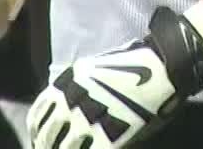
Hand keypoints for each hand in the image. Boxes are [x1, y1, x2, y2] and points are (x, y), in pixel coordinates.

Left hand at [27, 6, 202, 148]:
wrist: (166, 63)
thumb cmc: (137, 63)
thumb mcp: (100, 69)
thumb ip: (82, 87)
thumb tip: (69, 109)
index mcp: (72, 79)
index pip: (41, 111)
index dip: (36, 129)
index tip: (37, 138)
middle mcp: (76, 98)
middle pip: (49, 133)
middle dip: (45, 146)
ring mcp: (93, 117)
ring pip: (66, 147)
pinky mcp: (111, 134)